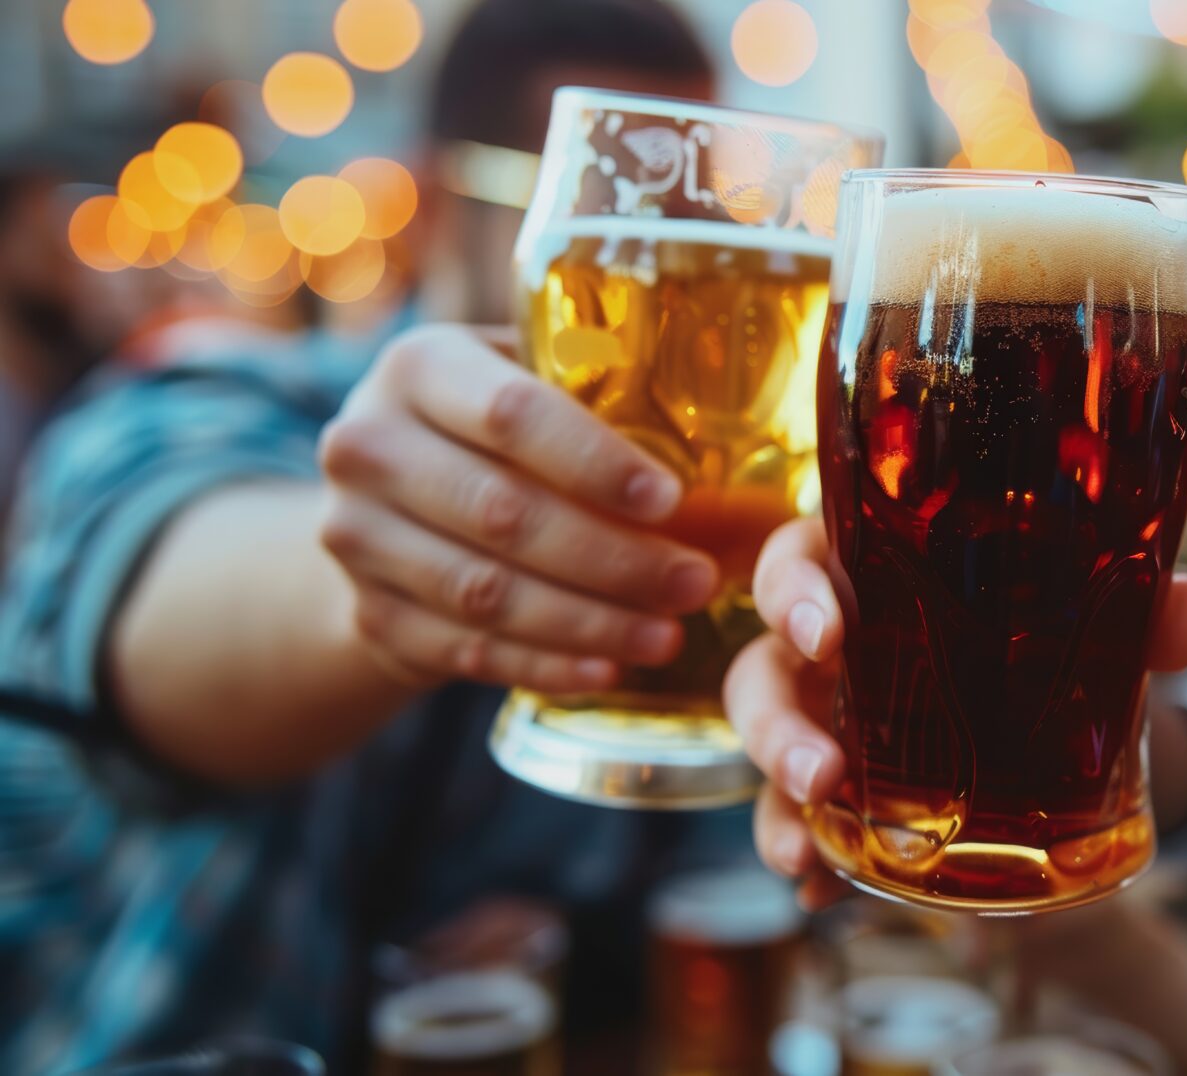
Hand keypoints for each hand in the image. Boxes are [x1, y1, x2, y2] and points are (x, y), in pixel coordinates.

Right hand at [316, 324, 719, 693]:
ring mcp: (354, 536)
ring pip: (487, 594)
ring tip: (668, 635)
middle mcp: (368, 445)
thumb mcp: (524, 381)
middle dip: (614, 558)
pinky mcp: (367, 615)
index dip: (595, 462)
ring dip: (589, 623)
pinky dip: (544, 667)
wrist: (380, 509)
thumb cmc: (491, 434)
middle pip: (504, 514)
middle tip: (696, 581)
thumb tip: (743, 453)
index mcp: (418, 367)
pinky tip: (607, 672)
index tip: (671, 500)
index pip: (512, 414)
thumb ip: (597, 394)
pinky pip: (467, 651)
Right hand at [722, 517, 1186, 907]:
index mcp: (871, 572)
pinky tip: (815, 896)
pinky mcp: (840, 790)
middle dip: (773, 723)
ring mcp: (827, 719)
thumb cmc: (1043, 627)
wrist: (1058, 704)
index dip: (794, 591)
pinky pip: (798, 823)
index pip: (800, 559)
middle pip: (762, 668)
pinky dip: (805, 862)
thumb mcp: (1091, 617)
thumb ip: (1143, 610)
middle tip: (820, 768)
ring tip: (803, 846)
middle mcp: (833, 647)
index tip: (827, 630)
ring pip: (767, 750)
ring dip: (775, 799)